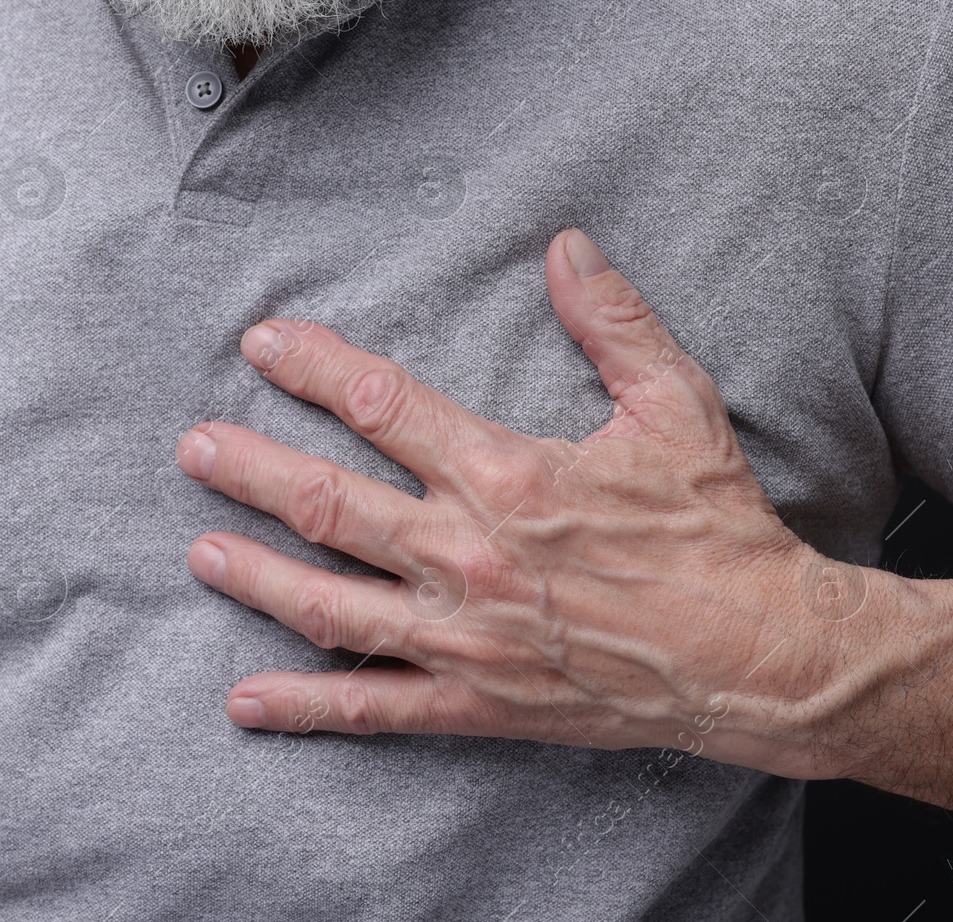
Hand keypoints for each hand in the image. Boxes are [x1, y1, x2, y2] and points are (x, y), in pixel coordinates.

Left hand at [175, 228, 874, 776]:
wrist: (758, 655)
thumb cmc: (716, 529)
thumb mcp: (675, 407)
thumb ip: (614, 322)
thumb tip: (567, 247)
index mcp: (506, 475)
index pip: (381, 406)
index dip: (314, 368)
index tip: (264, 344)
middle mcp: (467, 554)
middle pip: (329, 503)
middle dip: (251, 469)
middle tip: (194, 447)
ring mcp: (463, 634)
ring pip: (329, 603)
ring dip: (256, 575)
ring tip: (199, 550)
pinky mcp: (475, 700)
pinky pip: (375, 704)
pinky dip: (306, 705)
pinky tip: (246, 701)